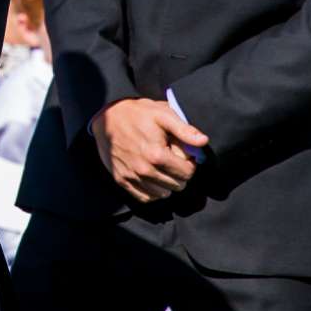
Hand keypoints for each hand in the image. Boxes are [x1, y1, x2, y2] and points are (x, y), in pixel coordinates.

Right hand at [92, 98, 207, 202]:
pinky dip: (153, 191)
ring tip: (163, 167)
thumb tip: (204, 141)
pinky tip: (152, 177)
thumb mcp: (162, 114)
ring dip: (167, 183)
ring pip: (163, 194)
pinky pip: (145, 197)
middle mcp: (144, 170)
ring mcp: (132, 177)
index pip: (187, 173)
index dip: (190, 164)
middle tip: (173, 159)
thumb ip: (184, 129)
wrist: (107, 117)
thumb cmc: (137, 113)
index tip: (183, 155)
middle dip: (179, 174)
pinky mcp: (122, 180)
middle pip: (177, 185)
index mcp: (157, 155)